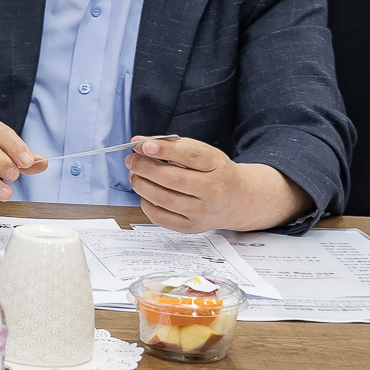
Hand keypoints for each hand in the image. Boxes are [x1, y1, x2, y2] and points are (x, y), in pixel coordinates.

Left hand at [125, 136, 307, 233]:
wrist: (237, 200)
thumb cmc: (215, 173)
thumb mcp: (203, 153)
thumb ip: (173, 145)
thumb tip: (140, 142)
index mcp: (217, 166)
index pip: (190, 155)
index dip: (164, 149)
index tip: (143, 145)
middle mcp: (212, 190)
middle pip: (172, 178)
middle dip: (144, 167)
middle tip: (131, 160)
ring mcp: (202, 212)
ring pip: (162, 198)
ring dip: (141, 184)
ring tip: (134, 174)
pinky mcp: (191, 227)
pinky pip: (160, 216)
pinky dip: (146, 203)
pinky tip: (145, 193)